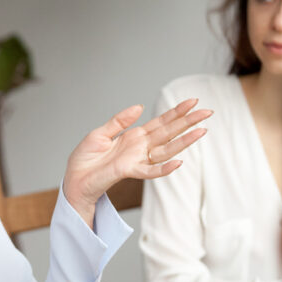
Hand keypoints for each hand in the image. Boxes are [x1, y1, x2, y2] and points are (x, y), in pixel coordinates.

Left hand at [63, 98, 211, 225]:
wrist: (74, 180)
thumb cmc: (85, 160)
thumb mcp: (100, 133)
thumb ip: (119, 121)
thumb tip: (139, 106)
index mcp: (134, 137)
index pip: (160, 122)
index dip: (176, 112)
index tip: (193, 101)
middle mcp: (140, 148)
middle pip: (169, 133)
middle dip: (188, 122)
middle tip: (207, 112)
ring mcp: (137, 160)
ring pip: (166, 150)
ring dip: (184, 141)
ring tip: (202, 131)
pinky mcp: (129, 171)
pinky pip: (150, 171)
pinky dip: (164, 168)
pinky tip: (179, 162)